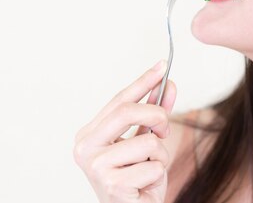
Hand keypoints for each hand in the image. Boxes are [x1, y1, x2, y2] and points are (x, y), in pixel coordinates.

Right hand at [73, 60, 177, 202]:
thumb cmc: (135, 180)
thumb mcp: (146, 141)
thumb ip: (154, 115)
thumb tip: (167, 86)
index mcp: (89, 134)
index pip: (118, 100)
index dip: (143, 82)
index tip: (163, 66)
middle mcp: (85, 148)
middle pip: (127, 111)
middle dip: (156, 115)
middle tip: (165, 128)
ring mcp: (95, 167)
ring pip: (148, 141)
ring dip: (159, 155)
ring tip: (147, 169)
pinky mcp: (111, 185)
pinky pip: (153, 165)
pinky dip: (157, 174)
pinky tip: (144, 184)